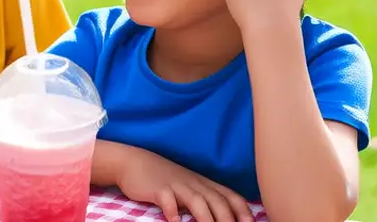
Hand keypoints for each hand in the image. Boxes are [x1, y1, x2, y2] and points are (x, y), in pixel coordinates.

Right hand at [117, 148, 253, 221]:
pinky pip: (167, 199)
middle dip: (228, 219)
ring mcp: (176, 185)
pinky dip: (172, 211)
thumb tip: (224, 216)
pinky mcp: (157, 188)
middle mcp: (194, 184)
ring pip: (197, 201)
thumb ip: (205, 199)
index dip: (243, 211)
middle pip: (217, 201)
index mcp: (204, 184)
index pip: (230, 196)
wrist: (133, 162)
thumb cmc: (163, 177)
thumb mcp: (188, 185)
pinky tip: (174, 221)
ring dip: (206, 218)